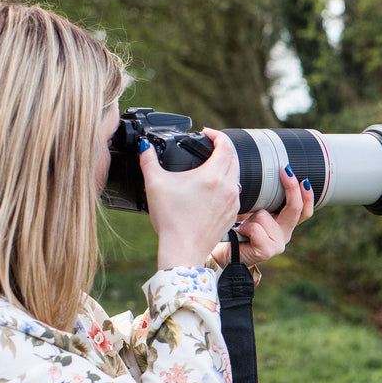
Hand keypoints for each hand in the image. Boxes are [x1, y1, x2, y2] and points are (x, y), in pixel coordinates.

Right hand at [139, 128, 240, 269]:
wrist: (183, 248)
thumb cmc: (171, 219)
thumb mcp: (155, 184)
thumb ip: (149, 160)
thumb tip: (144, 146)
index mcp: (213, 175)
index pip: (225, 145)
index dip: (217, 135)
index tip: (206, 133)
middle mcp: (229, 187)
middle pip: (234, 159)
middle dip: (222, 150)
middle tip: (208, 148)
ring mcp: (234, 202)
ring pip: (236, 176)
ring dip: (226, 168)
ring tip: (208, 168)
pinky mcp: (233, 214)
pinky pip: (235, 193)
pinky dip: (226, 186)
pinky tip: (212, 190)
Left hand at [210, 164, 314, 265]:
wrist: (225, 253)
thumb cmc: (238, 230)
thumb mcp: (254, 211)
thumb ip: (264, 200)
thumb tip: (267, 175)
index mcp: (285, 223)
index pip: (304, 209)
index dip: (306, 195)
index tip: (303, 179)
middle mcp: (285, 233)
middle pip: (295, 208)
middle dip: (291, 188)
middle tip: (285, 170)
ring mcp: (278, 244)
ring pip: (265, 216)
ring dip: (250, 216)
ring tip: (243, 225)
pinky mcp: (267, 251)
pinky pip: (256, 229)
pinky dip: (244, 228)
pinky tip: (241, 234)